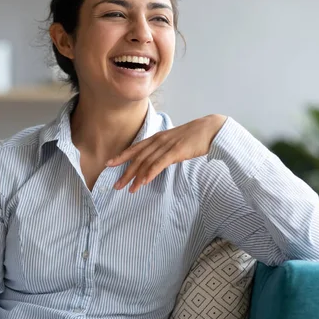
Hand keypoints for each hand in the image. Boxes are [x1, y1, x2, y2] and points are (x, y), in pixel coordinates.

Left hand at [107, 114, 226, 192]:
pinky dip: (149, 173)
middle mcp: (158, 141)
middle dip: (125, 172)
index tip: (109, 164)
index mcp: (157, 137)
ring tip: (128, 189)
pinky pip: (159, 164)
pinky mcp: (175, 151)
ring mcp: (166, 145)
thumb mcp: (174, 142)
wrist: (209, 129)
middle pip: (137, 158)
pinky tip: (143, 182)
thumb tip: (158, 161)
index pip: (135, 148)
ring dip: (136, 177)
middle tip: (116, 185)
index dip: (121, 156)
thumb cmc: (194, 137)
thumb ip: (164, 150)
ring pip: (146, 163)